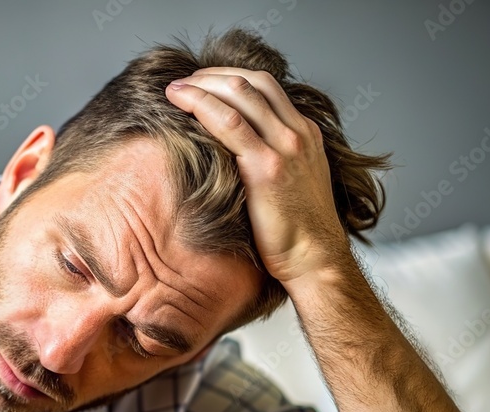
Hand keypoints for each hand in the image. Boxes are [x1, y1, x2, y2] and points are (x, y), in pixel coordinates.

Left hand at [164, 67, 351, 283]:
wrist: (314, 258)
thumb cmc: (298, 231)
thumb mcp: (293, 183)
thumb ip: (272, 159)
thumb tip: (234, 155)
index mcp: (305, 133)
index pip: (266, 86)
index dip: (229, 77)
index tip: (202, 82)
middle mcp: (297, 133)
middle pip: (251, 81)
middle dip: (212, 76)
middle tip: (184, 82)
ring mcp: (284, 147)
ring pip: (239, 94)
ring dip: (202, 86)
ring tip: (175, 89)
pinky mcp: (266, 167)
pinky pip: (229, 124)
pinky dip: (201, 107)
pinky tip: (181, 105)